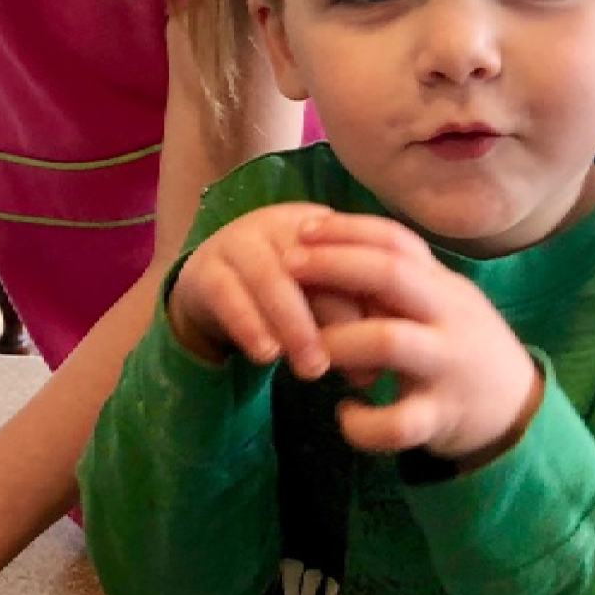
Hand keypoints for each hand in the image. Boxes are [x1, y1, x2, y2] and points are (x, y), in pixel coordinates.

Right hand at [166, 203, 366, 378]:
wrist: (210, 285)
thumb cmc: (282, 294)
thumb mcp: (319, 297)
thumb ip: (350, 317)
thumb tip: (375, 368)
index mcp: (319, 225)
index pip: (354, 255)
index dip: (373, 303)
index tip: (390, 354)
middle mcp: (278, 224)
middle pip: (314, 263)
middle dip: (338, 317)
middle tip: (356, 370)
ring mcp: (237, 242)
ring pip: (270, 277)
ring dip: (294, 325)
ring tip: (312, 369)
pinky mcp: (204, 269)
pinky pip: (227, 294)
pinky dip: (249, 325)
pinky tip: (267, 355)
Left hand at [287, 212, 543, 466]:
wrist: (520, 411)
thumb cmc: (459, 346)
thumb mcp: (439, 303)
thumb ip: (397, 279)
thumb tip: (329, 243)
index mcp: (444, 286)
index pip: (397, 242)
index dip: (348, 230)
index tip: (302, 227)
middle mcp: (450, 318)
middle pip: (391, 275)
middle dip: (334, 265)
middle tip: (286, 267)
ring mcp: (448, 367)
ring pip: (389, 341)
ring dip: (338, 340)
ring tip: (310, 349)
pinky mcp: (443, 417)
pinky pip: (398, 422)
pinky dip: (362, 422)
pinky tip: (345, 415)